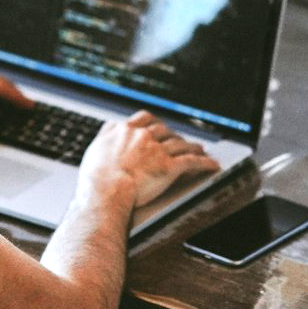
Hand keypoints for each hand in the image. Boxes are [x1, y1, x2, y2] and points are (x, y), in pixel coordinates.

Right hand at [79, 111, 219, 208]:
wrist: (106, 190)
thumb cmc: (96, 176)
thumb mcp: (95, 148)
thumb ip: (106, 134)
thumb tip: (109, 127)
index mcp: (125, 130)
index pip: (144, 118)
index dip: (154, 122)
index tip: (157, 125)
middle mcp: (143, 136)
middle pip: (164, 130)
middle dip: (173, 135)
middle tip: (179, 140)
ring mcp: (158, 150)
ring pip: (180, 144)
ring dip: (192, 146)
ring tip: (199, 149)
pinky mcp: (169, 166)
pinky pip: (191, 162)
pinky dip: (204, 162)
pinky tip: (212, 164)